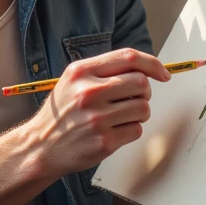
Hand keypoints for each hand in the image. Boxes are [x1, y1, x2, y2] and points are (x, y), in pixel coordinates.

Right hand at [27, 47, 169, 179]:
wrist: (42, 146)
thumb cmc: (63, 113)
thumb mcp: (73, 81)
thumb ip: (104, 71)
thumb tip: (146, 69)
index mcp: (81, 72)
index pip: (129, 57)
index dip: (152, 64)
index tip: (163, 74)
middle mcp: (89, 92)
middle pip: (141, 83)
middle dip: (144, 93)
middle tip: (132, 100)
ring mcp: (97, 118)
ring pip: (143, 108)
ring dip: (138, 113)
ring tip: (120, 118)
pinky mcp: (104, 142)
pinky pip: (136, 130)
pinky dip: (131, 131)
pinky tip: (113, 132)